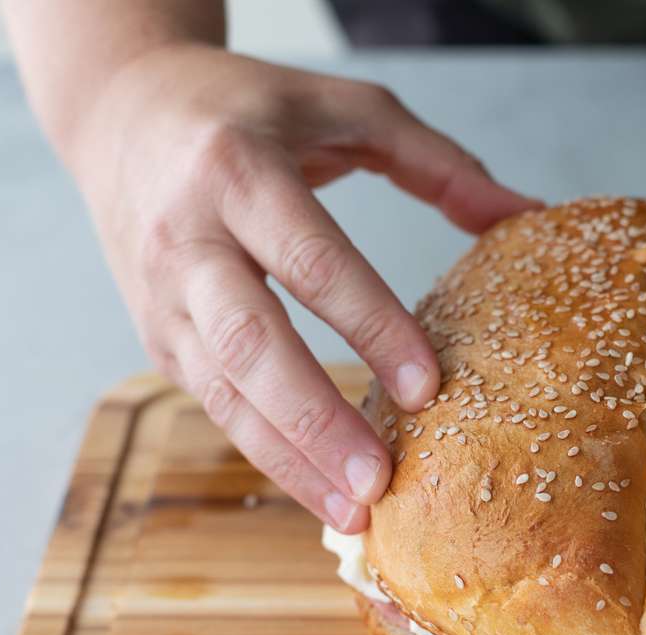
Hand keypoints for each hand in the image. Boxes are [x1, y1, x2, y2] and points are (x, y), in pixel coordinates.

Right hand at [68, 45, 538, 531]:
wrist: (122, 112)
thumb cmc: (249, 112)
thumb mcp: (343, 108)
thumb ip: (436, 161)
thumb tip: (523, 213)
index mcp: (238, 170)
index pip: (311, 260)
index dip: (371, 326)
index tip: (428, 388)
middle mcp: (188, 239)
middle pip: (252, 344)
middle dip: (316, 421)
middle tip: (380, 482)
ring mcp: (164, 297)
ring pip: (224, 393)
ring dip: (289, 461)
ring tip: (354, 514)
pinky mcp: (158, 338)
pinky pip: (216, 406)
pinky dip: (268, 454)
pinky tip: (320, 492)